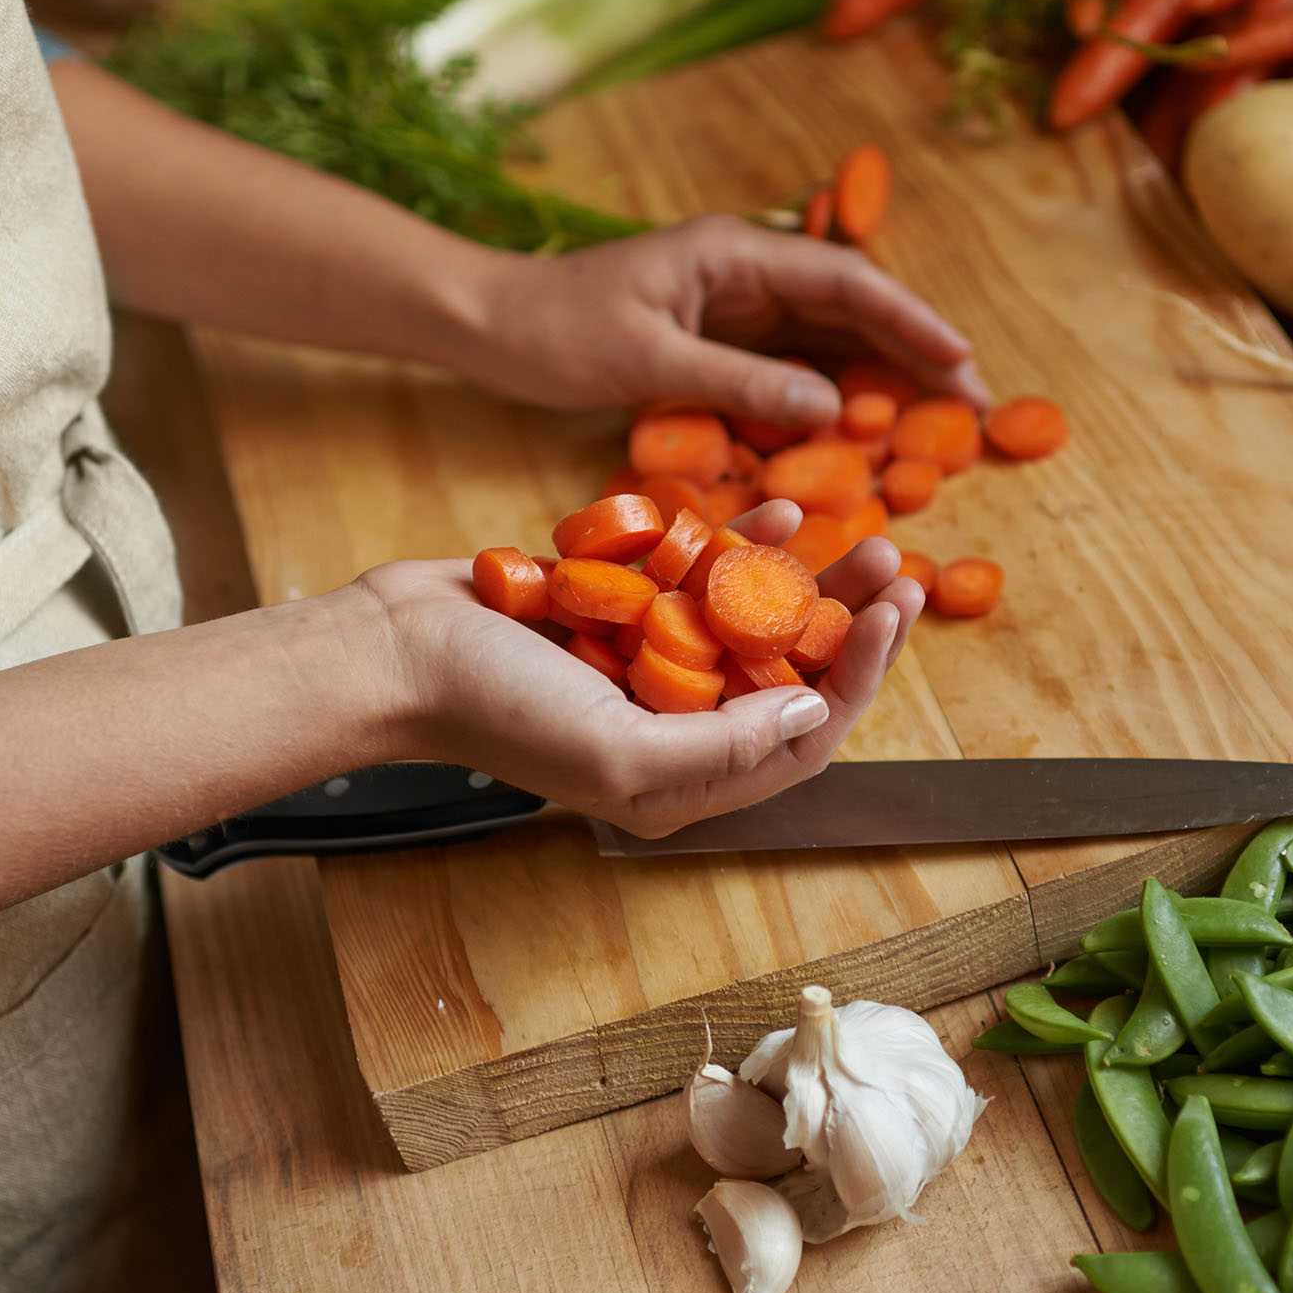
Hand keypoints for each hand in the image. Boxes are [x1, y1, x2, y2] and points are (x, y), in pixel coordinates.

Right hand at [364, 502, 923, 836]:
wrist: (395, 648)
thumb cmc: (494, 710)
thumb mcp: (619, 752)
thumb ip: (724, 748)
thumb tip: (814, 713)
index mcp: (682, 781)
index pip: (801, 739)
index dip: (858, 680)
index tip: (892, 616)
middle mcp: (675, 726)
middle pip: (792, 676)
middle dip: (849, 624)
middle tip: (897, 567)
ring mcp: (649, 661)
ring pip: (757, 619)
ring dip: (810, 579)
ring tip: (859, 533)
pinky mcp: (622, 604)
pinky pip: (700, 573)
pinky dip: (740, 544)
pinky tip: (777, 512)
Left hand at [465, 216, 987, 430]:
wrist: (488, 324)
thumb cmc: (554, 331)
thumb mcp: (647, 360)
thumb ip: (741, 379)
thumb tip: (832, 407)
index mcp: (736, 253)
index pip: (847, 283)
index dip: (912, 323)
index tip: (963, 364)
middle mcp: (747, 271)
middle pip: (854, 308)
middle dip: (918, 351)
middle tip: (979, 404)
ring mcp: (735, 304)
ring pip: (832, 337)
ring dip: (886, 375)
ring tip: (943, 419)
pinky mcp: (719, 338)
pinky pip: (793, 364)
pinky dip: (834, 393)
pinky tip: (866, 428)